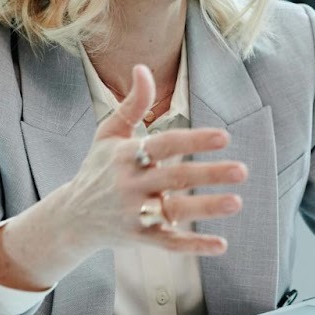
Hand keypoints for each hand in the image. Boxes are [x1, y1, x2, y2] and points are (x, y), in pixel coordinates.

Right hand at [0, 64, 248, 289]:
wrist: (72, 218)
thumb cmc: (97, 169)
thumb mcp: (108, 135)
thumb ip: (132, 104)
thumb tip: (142, 67)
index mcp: (125, 156)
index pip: (164, 145)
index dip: (193, 140)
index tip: (225, 136)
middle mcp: (130, 185)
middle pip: (175, 178)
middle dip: (209, 174)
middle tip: (242, 170)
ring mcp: (134, 214)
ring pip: (175, 211)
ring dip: (207, 208)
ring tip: (237, 202)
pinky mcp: (139, 238)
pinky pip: (169, 242)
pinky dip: (194, 246)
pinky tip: (222, 245)